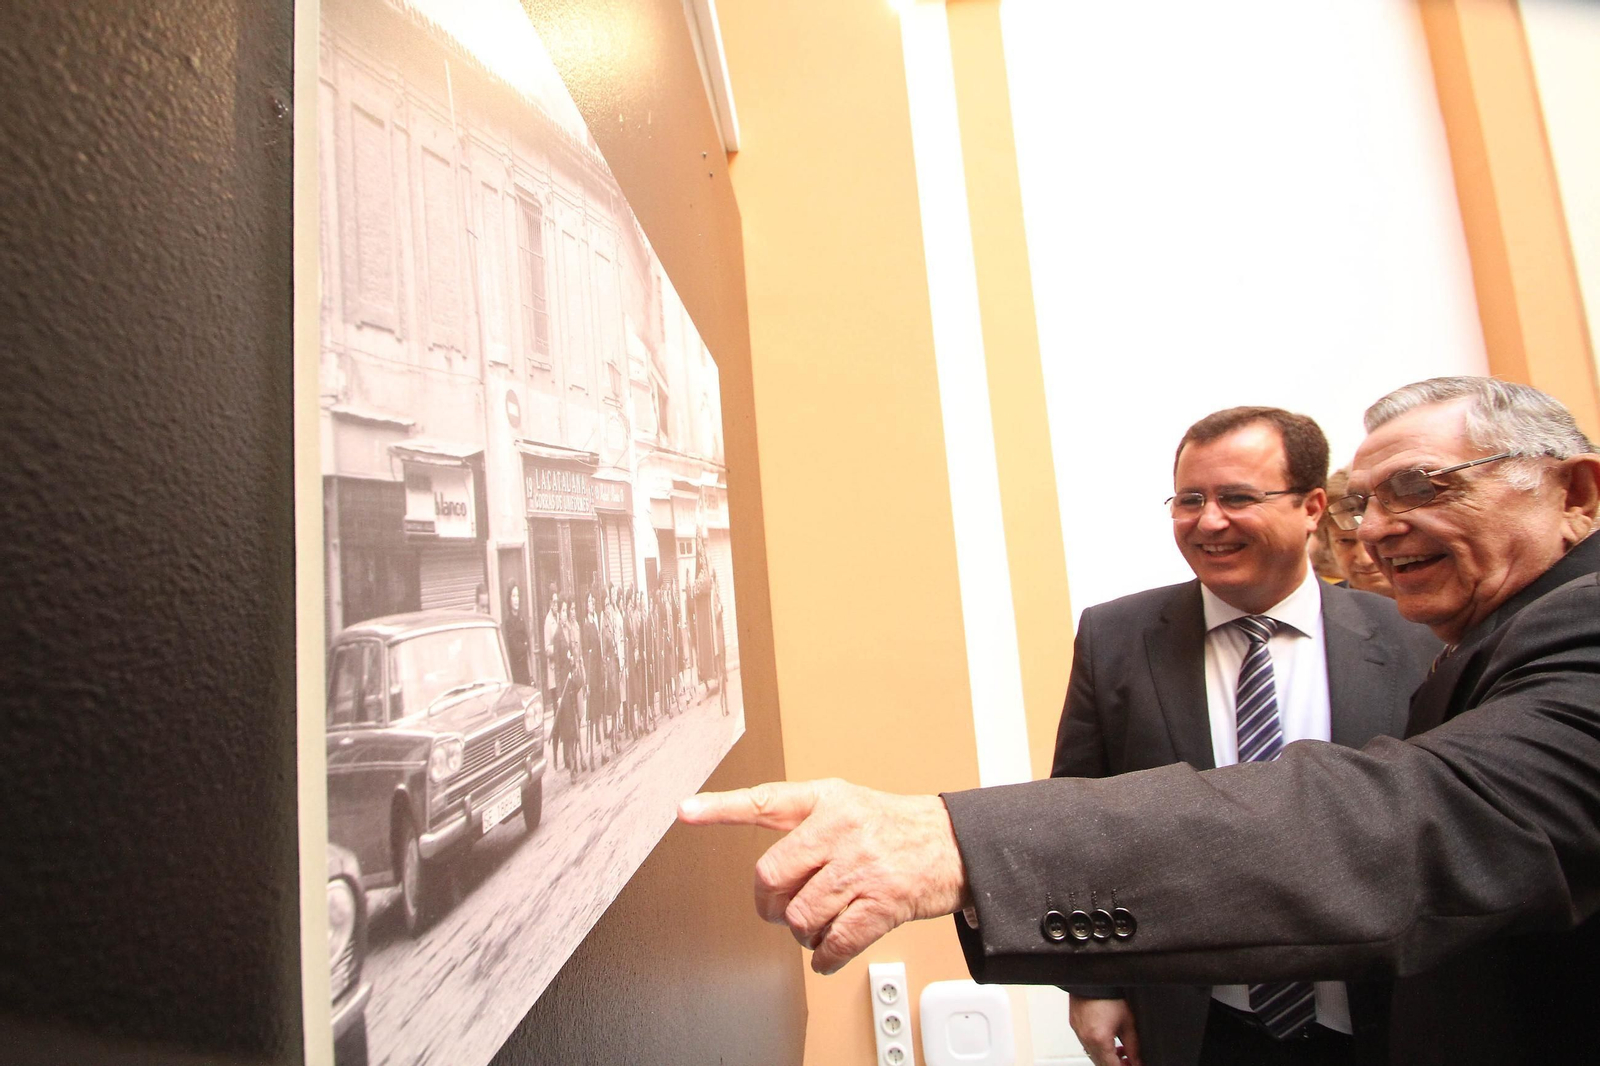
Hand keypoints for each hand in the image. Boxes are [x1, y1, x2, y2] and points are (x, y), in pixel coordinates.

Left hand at [678, 778, 968, 973]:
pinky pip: (835, 943)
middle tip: (781, 907)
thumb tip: (765, 875)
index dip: (721, 808)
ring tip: (816, 924)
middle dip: (770, 903)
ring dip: (802, 932)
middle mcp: (841, 828)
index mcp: (826, 800)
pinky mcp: (882, 903)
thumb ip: (803, 824)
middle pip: (771, 876)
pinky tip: (828, 951)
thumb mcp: (846, 803)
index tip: (686, 810)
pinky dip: (825, 957)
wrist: (952, 844)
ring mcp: (862, 866)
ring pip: (801, 915)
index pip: (764, 801)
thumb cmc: (891, 827)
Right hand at [1068, 996, 1142, 1065]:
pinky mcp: (1075, 1025)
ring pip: (1092, 1055)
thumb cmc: (1109, 995)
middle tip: (1128, 1061)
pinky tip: (1107, 1040)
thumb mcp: (1127, 1022)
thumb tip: (1137, 1061)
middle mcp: (1085, 1039)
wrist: (1093, 978)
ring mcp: (1078, 1033)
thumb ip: (1133, 1046)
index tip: (1133, 1065)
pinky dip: (1097, 1047)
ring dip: (1106, 1057)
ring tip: (1120, 1050)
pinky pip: (1086, 1044)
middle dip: (1116, 1064)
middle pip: (1101, 1064)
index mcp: (1099, 1040)